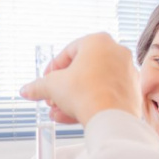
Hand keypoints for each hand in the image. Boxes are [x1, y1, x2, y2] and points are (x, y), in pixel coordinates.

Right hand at [20, 33, 139, 124]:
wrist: (110, 117)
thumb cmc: (85, 93)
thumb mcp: (53, 86)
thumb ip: (38, 86)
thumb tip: (26, 90)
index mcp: (97, 41)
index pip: (68, 51)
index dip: (53, 68)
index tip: (46, 80)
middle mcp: (116, 52)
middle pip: (82, 69)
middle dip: (64, 86)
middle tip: (52, 98)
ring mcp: (127, 72)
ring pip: (94, 84)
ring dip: (74, 97)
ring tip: (59, 111)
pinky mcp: (131, 91)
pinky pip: (106, 94)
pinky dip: (90, 102)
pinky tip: (73, 116)